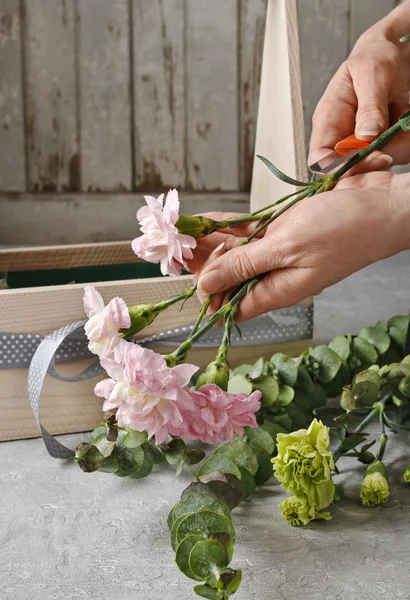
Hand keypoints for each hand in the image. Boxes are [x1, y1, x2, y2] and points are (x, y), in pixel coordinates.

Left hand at [194, 172, 409, 320]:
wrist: (382, 205)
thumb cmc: (344, 230)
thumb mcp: (286, 248)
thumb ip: (243, 266)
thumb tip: (206, 284)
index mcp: (277, 291)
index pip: (230, 306)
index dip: (206, 294)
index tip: (185, 273)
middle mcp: (275, 275)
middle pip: (228, 277)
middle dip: (200, 264)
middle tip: (173, 246)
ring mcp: (279, 253)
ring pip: (236, 253)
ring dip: (209, 243)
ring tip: (179, 233)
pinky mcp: (285, 232)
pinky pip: (250, 232)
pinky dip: (228, 227)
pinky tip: (206, 221)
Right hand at [309, 28, 409, 173]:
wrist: (392, 54)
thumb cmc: (374, 58)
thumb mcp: (372, 75)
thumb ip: (369, 107)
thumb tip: (365, 137)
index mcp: (328, 122)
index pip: (319, 160)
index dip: (338, 168)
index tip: (367, 158)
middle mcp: (341, 138)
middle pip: (349, 170)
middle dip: (374, 162)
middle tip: (395, 146)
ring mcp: (361, 144)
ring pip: (375, 164)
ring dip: (395, 148)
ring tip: (402, 114)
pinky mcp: (380, 144)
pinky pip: (393, 153)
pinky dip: (404, 142)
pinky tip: (404, 117)